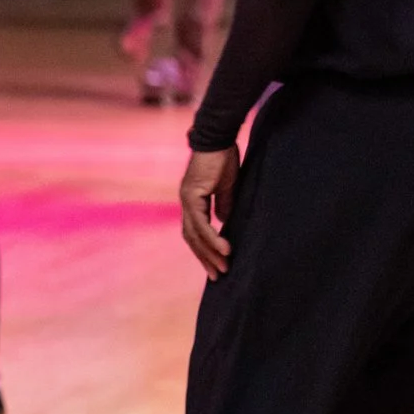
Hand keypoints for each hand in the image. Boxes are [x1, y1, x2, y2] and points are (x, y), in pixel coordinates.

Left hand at [179, 145, 239, 277]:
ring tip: (223, 268)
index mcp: (193, 201)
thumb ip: (223, 204)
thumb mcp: (227, 186)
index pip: (195, 232)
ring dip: (210, 253)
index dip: (204, 249)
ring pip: (195, 235)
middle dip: (205, 258)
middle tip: (217, 276)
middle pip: (192, 238)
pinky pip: (202, 223)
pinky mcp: (193, 195)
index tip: (215, 264)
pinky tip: (224, 249)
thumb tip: (224, 221)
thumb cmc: (223, 158)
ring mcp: (187, 199)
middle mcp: (186, 203)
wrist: (218, 137)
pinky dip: (212, 237)